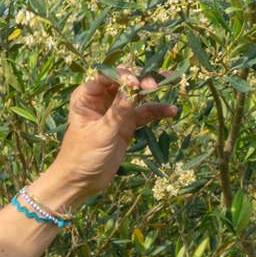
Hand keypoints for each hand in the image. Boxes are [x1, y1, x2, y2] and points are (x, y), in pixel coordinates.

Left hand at [49, 66, 177, 198]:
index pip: (106, 75)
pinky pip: (144, 113)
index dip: (123, 75)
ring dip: (153, 90)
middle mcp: (101, 98)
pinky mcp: (127, 124)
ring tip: (173, 81)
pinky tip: (171, 111)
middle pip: (124, 81)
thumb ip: (119, 110)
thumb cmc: (83, 155)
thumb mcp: (102, 132)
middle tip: (156, 84)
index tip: (137, 83)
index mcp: (87, 95)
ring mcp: (116, 111)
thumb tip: (134, 85)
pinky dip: (157, 111)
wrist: (82, 181)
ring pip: (137, 94)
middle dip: (142, 79)